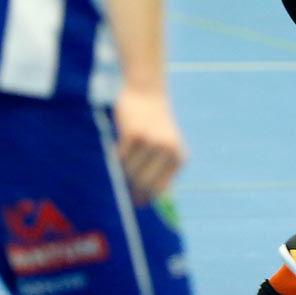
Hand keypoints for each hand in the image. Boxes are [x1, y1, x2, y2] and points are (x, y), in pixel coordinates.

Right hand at [113, 85, 184, 203]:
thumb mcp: (161, 148)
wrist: (145, 90)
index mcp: (178, 157)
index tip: (135, 202)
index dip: (145, 197)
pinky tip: (122, 141)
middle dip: (131, 186)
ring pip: (129, 171)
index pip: (159, 190)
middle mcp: (168, 150)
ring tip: (128, 151)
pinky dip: (117, 154)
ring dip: (123, 166)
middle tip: (125, 178)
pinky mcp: (134, 134)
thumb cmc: (151, 125)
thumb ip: (155, 174)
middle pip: (143, 184)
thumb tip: (140, 204)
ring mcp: (151, 142)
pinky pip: (119, 158)